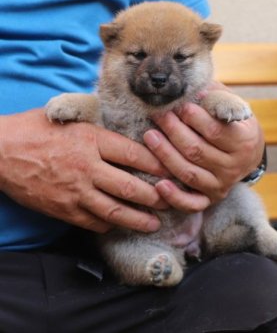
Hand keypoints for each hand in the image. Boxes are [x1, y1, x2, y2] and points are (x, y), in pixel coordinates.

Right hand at [0, 109, 168, 232]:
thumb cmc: (36, 130)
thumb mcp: (71, 121)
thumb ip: (100, 131)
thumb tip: (128, 139)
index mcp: (90, 140)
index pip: (133, 154)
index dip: (156, 163)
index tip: (170, 171)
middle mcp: (86, 167)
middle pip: (129, 186)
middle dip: (154, 196)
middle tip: (170, 201)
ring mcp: (74, 192)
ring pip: (114, 211)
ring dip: (138, 219)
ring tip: (154, 223)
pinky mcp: (63, 209)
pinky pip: (93, 222)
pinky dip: (109, 225)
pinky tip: (120, 225)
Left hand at [143, 84, 263, 212]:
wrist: (249, 156)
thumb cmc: (237, 127)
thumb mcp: (237, 109)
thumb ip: (218, 98)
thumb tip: (194, 87)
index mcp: (243, 141)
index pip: (214, 130)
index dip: (194, 118)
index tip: (180, 105)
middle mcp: (233, 167)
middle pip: (196, 150)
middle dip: (173, 131)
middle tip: (158, 115)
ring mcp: (221, 185)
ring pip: (188, 173)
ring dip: (166, 155)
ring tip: (149, 136)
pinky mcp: (210, 198)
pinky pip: (191, 203)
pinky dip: (175, 197)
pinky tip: (159, 185)